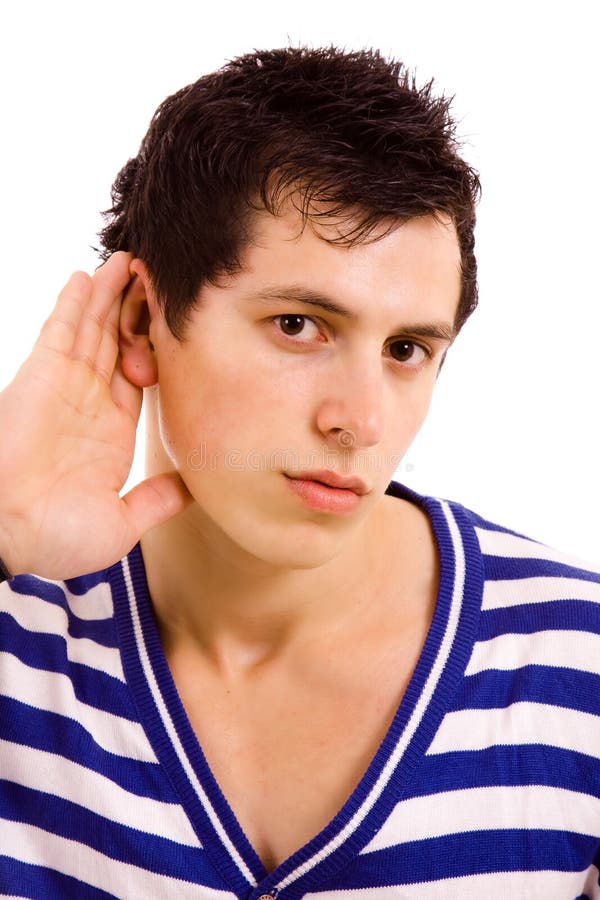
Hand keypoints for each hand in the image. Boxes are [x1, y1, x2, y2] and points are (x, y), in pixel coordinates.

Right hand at [0, 252, 192, 578]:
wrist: (11, 536)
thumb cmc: (57, 539)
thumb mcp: (122, 524)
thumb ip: (157, 501)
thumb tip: (194, 489)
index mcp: (114, 432)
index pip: (145, 377)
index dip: (160, 349)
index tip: (180, 324)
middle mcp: (92, 403)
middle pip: (121, 342)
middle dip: (137, 311)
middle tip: (159, 278)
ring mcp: (66, 387)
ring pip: (95, 328)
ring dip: (111, 295)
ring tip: (131, 262)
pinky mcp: (41, 376)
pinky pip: (61, 330)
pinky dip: (74, 303)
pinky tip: (88, 276)